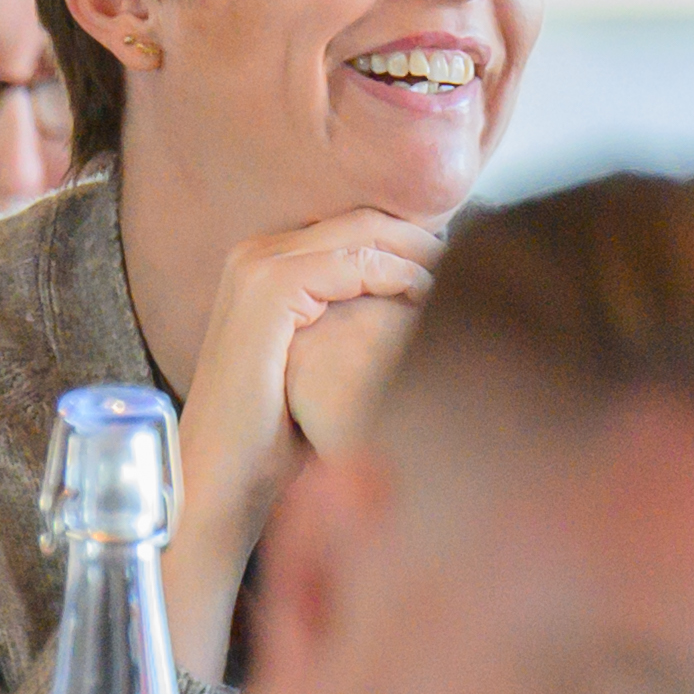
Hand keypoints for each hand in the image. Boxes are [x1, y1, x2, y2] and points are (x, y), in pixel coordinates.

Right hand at [161, 211, 440, 668]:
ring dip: (419, 254)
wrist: (220, 472)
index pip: (358, 225)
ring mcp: (257, 268)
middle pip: (366, 221)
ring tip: (458, 281)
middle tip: (473, 266)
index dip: (414, 240)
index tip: (461, 264)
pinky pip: (351, 265)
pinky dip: (396, 276)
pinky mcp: (267, 291)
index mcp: (264, 261)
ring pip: (364, 234)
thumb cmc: (272, 429)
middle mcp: (256, 254)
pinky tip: (426, 297)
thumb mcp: (315, 359)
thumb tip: (421, 305)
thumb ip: (350, 318)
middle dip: (426, 240)